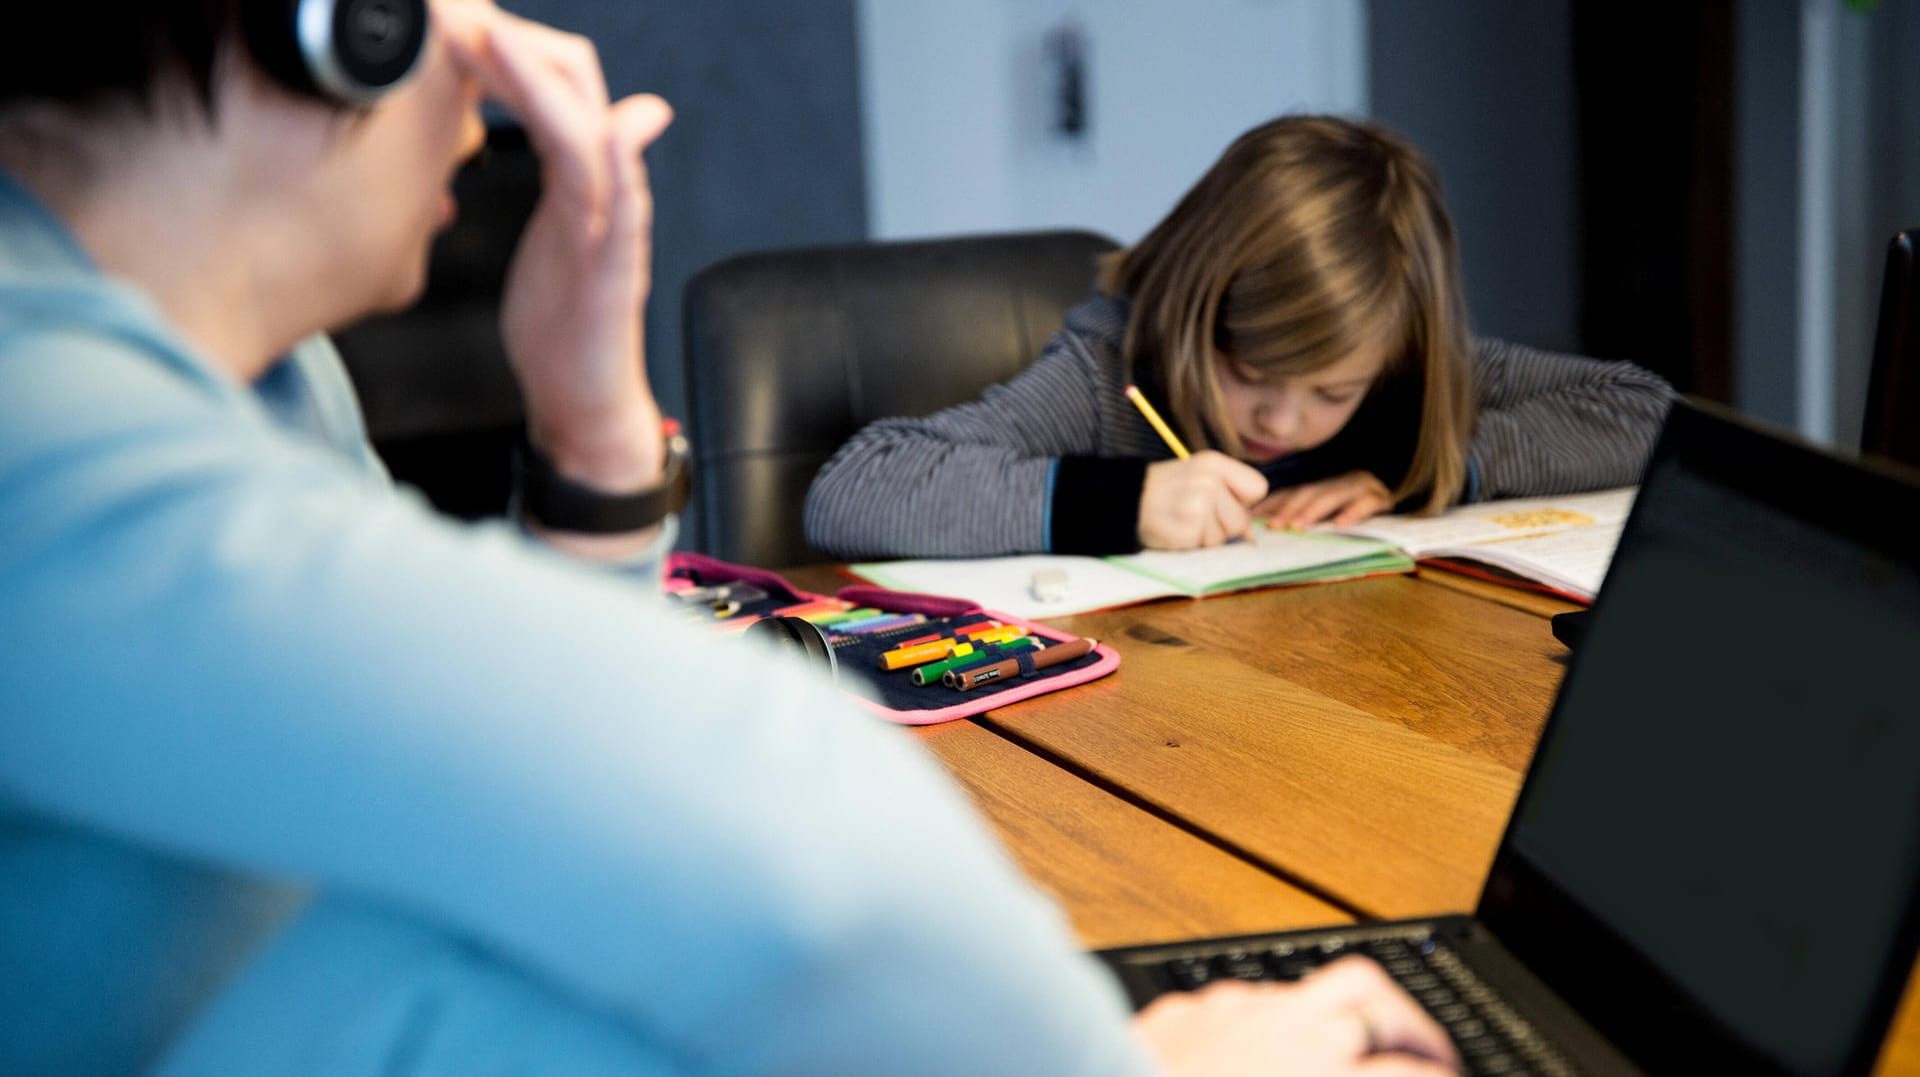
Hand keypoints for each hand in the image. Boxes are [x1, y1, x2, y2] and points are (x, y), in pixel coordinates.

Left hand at [443, 8, 672, 492]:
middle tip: (461, 20)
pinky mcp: (616, 272)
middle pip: (579, 95)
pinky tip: (610, 133)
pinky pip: (623, 210)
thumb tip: (535, 126)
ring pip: (590, 138)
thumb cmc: (563, 324)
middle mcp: (603, 193)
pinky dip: (618, 166)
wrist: (585, 400)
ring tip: (494, 44)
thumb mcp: (546, 231)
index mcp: (579, 180)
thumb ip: (547, 176)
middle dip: (520, 51)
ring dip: (543, 87)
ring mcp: (613, 230)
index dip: (508, 53)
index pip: (555, 92)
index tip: (454, 28)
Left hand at [1133, 956, 1459, 1076]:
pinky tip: (1268, 1044)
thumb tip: (1378, 1072)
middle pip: (1372, 999)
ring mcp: (1231, 1012)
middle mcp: (1283, 1035)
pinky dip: (1274, 1019)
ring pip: (1317, 982)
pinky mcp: (1185, 1011)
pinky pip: (1247, 1000)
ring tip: (1365, 1036)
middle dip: (1416, 1029)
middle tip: (1432, 1056)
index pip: (1408, 1073)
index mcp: (1316, 1075)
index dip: (1437, 1075)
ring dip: (1352, 1009)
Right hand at [1137, 452, 1268, 549]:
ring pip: (1224, 537)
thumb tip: (1250, 533)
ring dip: (1206, 536)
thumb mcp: (1199, 476)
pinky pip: (1205, 547)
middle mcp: (1208, 481)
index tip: (1223, 501)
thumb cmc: (1166, 490)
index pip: (1258, 487)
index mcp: (1215, 463)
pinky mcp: (1187, 530)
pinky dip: (1192, 544)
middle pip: (1241, 519)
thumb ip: (1229, 495)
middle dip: (1222, 525)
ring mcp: (1198, 506)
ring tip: (1183, 520)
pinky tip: (1176, 529)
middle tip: (1195, 514)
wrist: (1125, 500)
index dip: (1243, 501)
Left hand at [1257, 470, 1392, 529]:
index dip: (1272, 504)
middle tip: (1274, 526)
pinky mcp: (1381, 498)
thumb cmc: (1357, 513)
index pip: (1292, 492)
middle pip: (1309, 492)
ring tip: (1298, 527)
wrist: (1399, 499)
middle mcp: (1338, 483)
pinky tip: (1340, 525)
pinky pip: (1367, 504)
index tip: (1252, 518)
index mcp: (1322, 487)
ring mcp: (1360, 487)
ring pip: (1333, 496)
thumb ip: (1302, 519)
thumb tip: (1263, 530)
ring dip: (1314, 511)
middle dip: (1289, 509)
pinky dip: (1353, 513)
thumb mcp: (1329, 515)